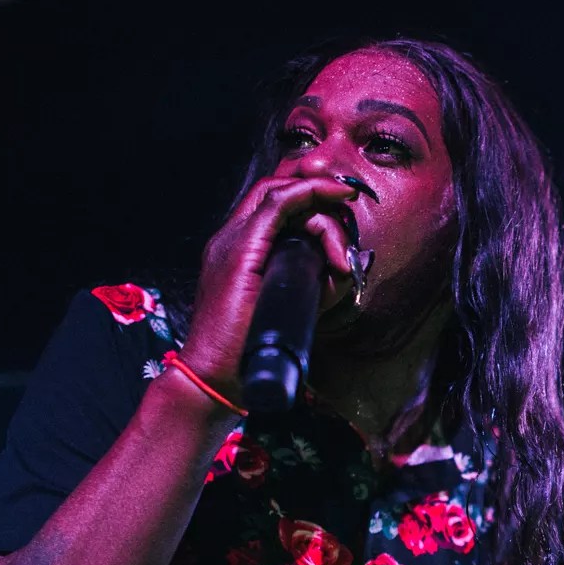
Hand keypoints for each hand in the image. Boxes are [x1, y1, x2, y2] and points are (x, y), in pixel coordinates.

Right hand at [180, 175, 359, 399]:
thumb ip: (315, 285)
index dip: (309, 193)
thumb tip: (346, 269)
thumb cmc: (250, 352)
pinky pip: (277, 205)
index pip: (273, 203)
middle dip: (317, 187)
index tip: (343, 200)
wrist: (214, 377)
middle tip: (349, 199)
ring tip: (344, 228)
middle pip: (275, 188)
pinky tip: (333, 199)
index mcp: (238, 250)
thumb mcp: (293, 308)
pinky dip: (308, 196)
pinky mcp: (239, 250)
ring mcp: (230, 241)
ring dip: (321, 202)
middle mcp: (230, 238)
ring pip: (280, 194)